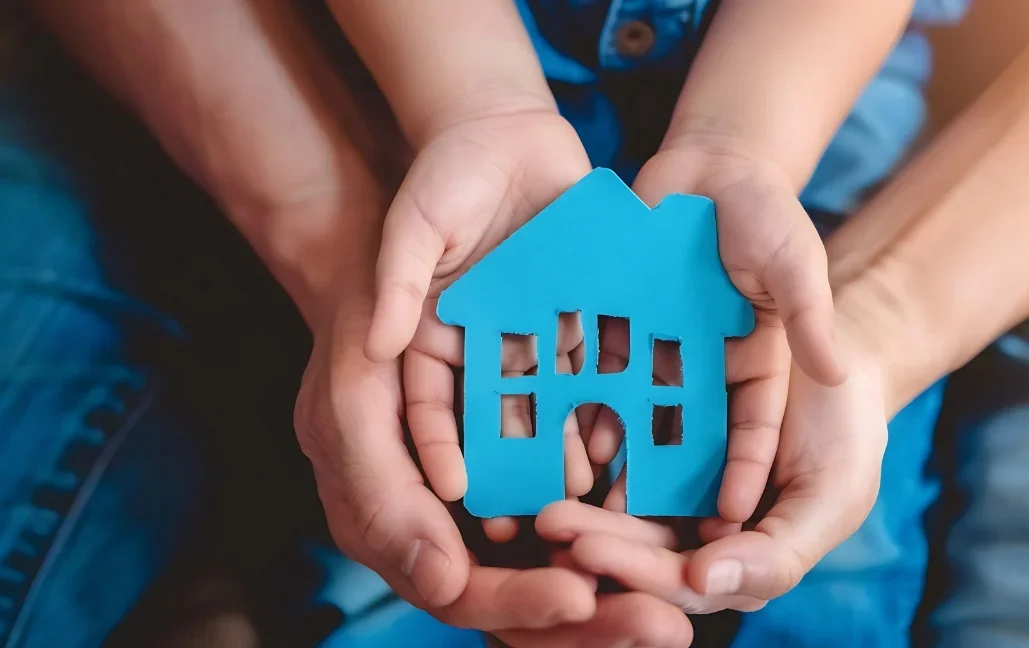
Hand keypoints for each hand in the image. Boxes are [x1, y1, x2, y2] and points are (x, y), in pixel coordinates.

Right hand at [297, 293, 693, 645]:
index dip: (520, 600)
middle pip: (518, 594)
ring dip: (614, 579)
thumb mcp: (348, 410)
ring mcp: (488, 486)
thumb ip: (384, 499)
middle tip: (661, 626)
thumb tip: (444, 584)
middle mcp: (443, 519)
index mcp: (390, 522)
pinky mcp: (526, 445)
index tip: (582, 595)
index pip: (460, 590)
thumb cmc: (358, 329)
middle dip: (589, 619)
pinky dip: (615, 512)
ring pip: (553, 557)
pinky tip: (664, 514)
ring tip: (677, 596)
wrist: (388, 261)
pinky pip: (574, 492)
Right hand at [380, 110, 597, 532]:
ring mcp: (528, 338)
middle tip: (526, 516)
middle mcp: (477, 352)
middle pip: (488, 422)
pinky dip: (602, 400)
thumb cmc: (444, 174)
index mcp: (426, 342)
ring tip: (581, 488)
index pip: (425, 406)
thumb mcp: (412, 223)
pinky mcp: (575, 319)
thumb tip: (380, 344)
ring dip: (560, 444)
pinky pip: (589, 369)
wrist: (508, 134)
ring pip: (543, 405)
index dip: (435, 448)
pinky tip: (618, 435)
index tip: (453, 489)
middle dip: (507, 467)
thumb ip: (398, 279)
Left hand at [554, 330, 888, 611]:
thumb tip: (703, 584)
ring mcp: (678, 486)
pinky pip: (625, 447)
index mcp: (739, 559)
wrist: (834, 356)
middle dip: (595, 537)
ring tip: (542, 492)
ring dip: (584, 501)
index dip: (637, 569)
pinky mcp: (661, 436)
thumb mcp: (831, 497)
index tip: (590, 553)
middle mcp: (700, 531)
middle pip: (641, 545)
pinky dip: (594, 447)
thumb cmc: (846, 434)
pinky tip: (558, 443)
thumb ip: (777, 553)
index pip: (682, 580)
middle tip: (550, 523)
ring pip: (623, 503)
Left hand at [587, 144, 842, 522]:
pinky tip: (559, 433)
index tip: (729, 518)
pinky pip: (598, 371)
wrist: (709, 165)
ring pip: (637, 412)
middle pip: (686, 435)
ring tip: (591, 500)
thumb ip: (810, 313)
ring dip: (617, 453)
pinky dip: (581, 400)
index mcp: (756, 370)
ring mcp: (657, 353)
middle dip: (666, 481)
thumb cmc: (765, 212)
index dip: (743, 471)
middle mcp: (703, 372)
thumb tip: (836, 370)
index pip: (753, 430)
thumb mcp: (795, 260)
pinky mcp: (615, 327)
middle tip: (644, 531)